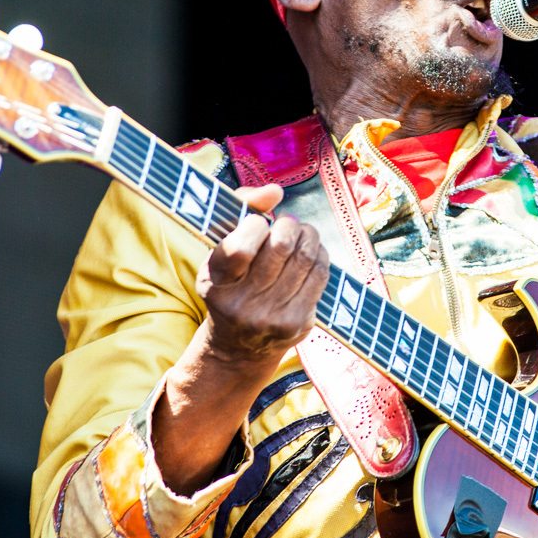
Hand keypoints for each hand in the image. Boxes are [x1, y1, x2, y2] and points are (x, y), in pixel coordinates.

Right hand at [196, 184, 329, 363]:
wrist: (239, 346)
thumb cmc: (230, 285)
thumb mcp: (220, 252)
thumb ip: (241, 211)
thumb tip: (275, 191)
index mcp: (216, 284)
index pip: (240, 249)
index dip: (254, 226)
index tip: (257, 224)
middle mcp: (242, 304)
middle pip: (281, 247)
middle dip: (288, 225)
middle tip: (286, 224)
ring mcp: (272, 317)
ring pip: (305, 257)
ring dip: (308, 235)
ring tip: (301, 233)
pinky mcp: (298, 323)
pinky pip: (320, 274)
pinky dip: (320, 254)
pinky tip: (311, 251)